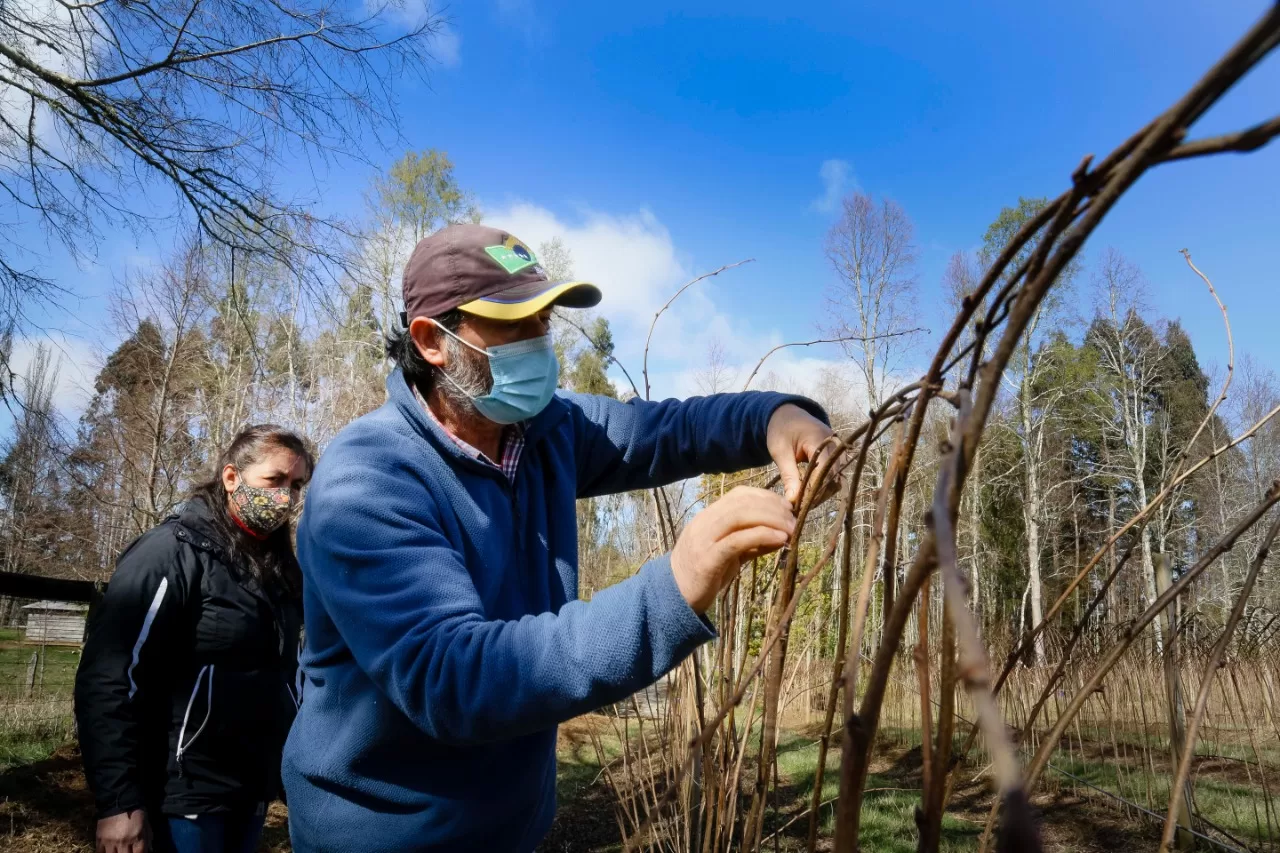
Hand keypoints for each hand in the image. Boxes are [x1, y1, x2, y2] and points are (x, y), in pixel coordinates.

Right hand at [97, 810, 149, 852]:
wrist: (118, 800)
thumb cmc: (135, 811)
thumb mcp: (146, 823)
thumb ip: (147, 838)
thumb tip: (149, 851)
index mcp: (137, 836)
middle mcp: (123, 841)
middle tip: (128, 851)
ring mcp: (110, 842)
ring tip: (120, 850)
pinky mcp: (99, 839)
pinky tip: (110, 851)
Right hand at [671, 487, 795, 612]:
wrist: (674, 597)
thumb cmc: (704, 575)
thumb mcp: (730, 554)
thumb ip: (752, 542)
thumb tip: (781, 534)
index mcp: (708, 517)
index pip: (739, 495)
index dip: (766, 497)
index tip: (787, 508)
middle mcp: (705, 522)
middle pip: (742, 502)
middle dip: (772, 507)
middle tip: (794, 520)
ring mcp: (704, 539)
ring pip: (739, 516)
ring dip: (771, 519)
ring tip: (790, 529)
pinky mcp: (707, 559)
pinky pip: (737, 541)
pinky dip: (761, 536)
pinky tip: (779, 539)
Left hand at [766, 404, 840, 505]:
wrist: (787, 415)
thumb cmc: (781, 431)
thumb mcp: (780, 452)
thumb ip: (788, 476)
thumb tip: (793, 500)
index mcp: (819, 439)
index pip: (824, 471)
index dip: (814, 490)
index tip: (800, 504)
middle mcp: (834, 444)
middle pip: (834, 477)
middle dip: (819, 494)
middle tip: (802, 507)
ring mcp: (838, 449)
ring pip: (837, 478)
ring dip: (822, 492)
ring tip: (805, 502)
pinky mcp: (837, 454)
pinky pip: (835, 474)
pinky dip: (824, 485)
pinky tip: (810, 493)